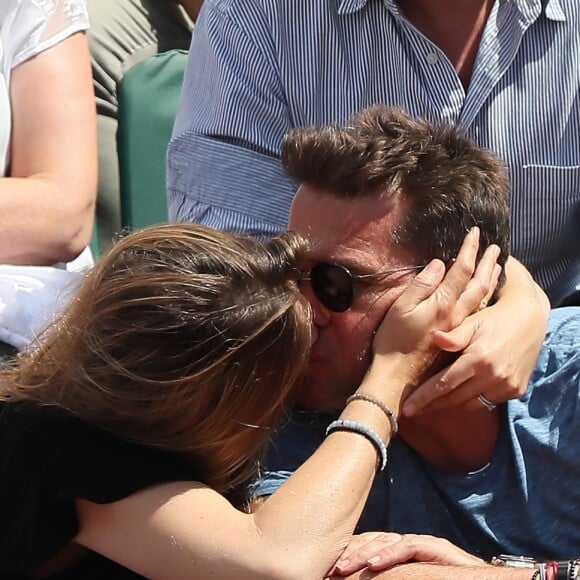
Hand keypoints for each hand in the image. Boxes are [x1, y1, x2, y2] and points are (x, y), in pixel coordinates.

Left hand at [329, 532, 485, 575]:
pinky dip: (389, 554)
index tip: (329, 570)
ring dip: (363, 554)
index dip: (349, 555)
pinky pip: (408, 546)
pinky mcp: (435, 546)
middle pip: (372, 541)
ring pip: (385, 541)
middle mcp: (406, 544)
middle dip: (350, 554)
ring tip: (344, 567)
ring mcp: (420, 542)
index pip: (367, 546)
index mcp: (398, 552)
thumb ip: (393, 576)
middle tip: (331, 570)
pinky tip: (374, 563)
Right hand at [372, 227, 499, 387]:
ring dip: (491, 280)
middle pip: (478, 284)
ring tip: (498, 266)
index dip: (469, 250)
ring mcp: (459, 328)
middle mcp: (456, 315)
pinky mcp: (457, 338)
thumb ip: (421, 285)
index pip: (462, 270)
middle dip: (487, 263)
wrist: (398, 379)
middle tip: (496, 247)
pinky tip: (486, 295)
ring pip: (482, 299)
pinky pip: (478, 312)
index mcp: (443, 304)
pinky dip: (485, 298)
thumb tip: (440, 265)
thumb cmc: (393, 342)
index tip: (475, 232)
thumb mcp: (401, 308)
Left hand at [401, 258, 549, 415]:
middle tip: (411, 410)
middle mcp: (494, 376)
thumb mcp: (472, 322)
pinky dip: (472, 400)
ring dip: (450, 405)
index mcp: (478, 358)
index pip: (443, 384)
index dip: (423, 398)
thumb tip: (436, 338)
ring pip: (471, 404)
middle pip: (454, 398)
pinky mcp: (516, 391)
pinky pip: (488, 402)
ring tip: (430, 405)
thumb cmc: (492, 318)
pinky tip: (457, 396)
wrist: (528, 320)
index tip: (406, 409)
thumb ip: (454, 335)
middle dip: (431, 406)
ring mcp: (507, 385)